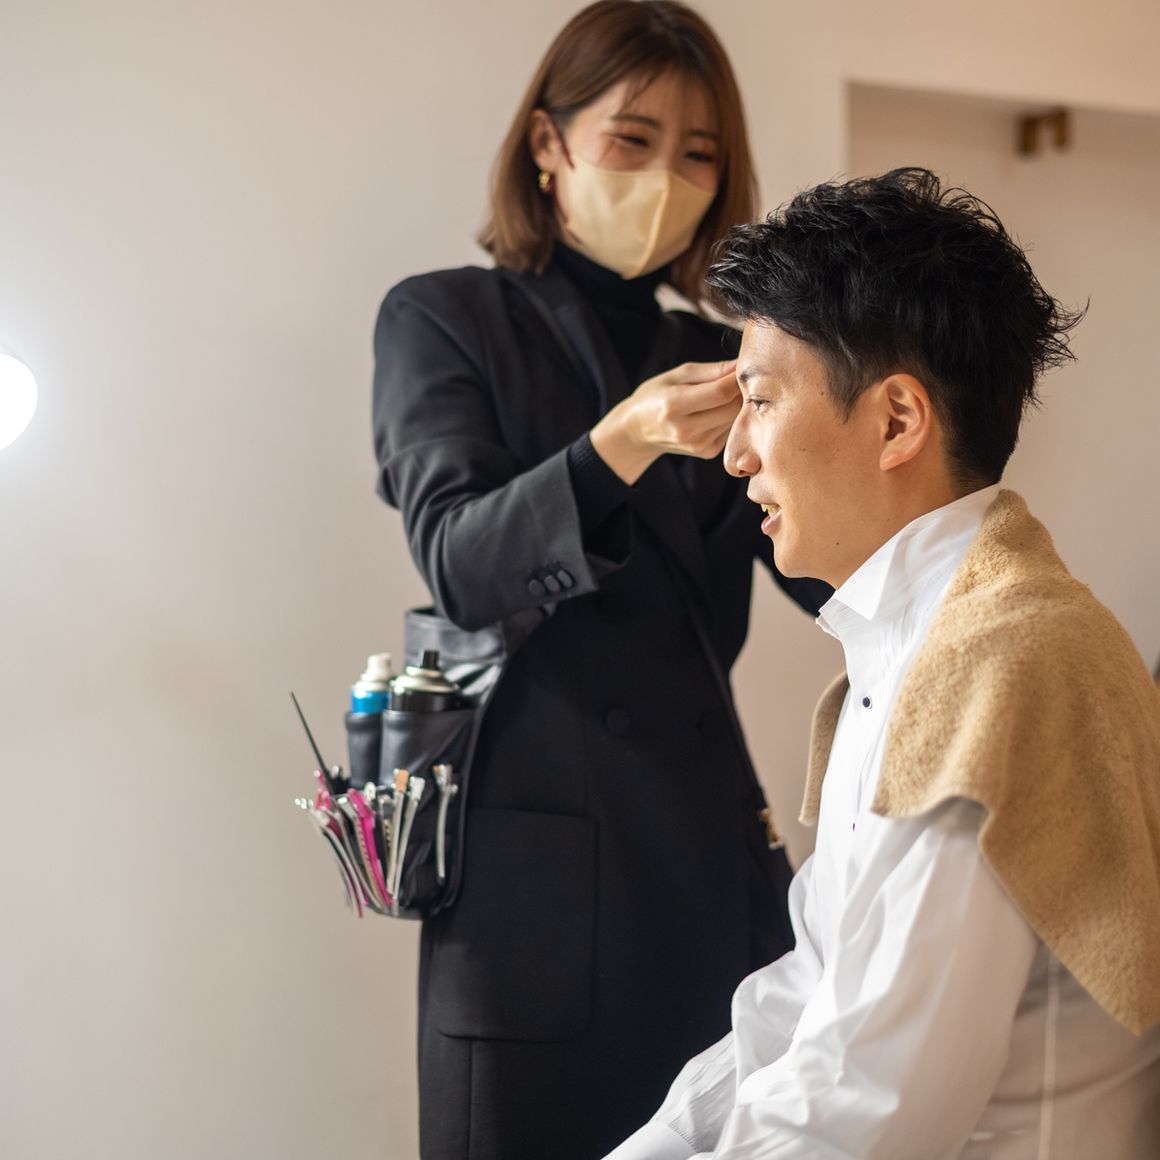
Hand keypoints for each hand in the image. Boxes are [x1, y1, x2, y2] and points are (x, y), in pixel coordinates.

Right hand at [590, 360, 740, 484]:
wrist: (637, 431)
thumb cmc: (656, 396)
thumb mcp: (677, 375)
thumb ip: (712, 370)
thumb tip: (743, 365)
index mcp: (674, 405)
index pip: (720, 392)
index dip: (737, 378)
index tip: (744, 367)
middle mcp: (686, 429)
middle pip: (732, 408)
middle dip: (742, 391)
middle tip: (740, 379)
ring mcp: (698, 445)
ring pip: (735, 420)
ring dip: (738, 405)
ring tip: (726, 393)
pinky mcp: (706, 452)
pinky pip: (730, 430)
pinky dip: (730, 418)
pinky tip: (717, 411)